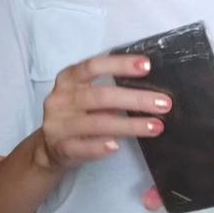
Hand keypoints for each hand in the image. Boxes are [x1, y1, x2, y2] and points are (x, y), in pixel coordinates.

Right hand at [36, 54, 171, 171]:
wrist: (49, 148)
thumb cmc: (78, 114)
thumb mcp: (86, 95)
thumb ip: (110, 89)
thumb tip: (151, 90)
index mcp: (68, 79)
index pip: (93, 66)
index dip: (120, 65)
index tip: (147, 66)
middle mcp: (60, 99)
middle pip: (100, 96)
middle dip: (135, 99)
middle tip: (164, 103)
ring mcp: (57, 124)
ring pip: (97, 123)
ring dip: (130, 125)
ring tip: (156, 127)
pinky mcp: (59, 148)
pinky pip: (82, 147)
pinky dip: (100, 147)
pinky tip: (118, 146)